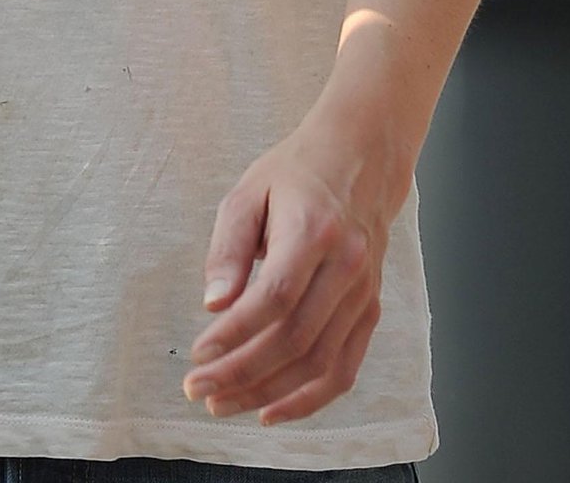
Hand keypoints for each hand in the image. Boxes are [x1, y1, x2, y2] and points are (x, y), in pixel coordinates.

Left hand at [182, 113, 405, 425]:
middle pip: (295, 338)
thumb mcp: (248, 192)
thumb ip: (228, 249)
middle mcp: (347, 265)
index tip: (199, 355)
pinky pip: (344, 368)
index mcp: (314, 230)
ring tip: (223, 403)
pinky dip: (309, 399)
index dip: (235, 333)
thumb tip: (212, 306)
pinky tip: (271, 411)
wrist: (360, 159)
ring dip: (268, 393)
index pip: (276, 297)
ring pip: (318, 362)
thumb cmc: (295, 174)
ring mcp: (364, 292)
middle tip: (198, 389)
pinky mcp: (371, 310)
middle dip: (241, 373)